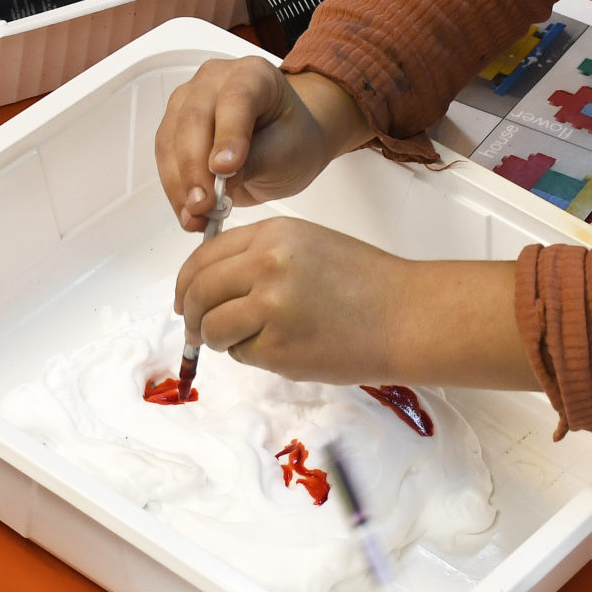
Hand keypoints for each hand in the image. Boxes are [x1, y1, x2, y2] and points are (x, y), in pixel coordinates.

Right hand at [154, 59, 369, 232]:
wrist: (285, 142)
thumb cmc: (292, 139)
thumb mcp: (287, 152)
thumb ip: (254, 161)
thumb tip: (219, 179)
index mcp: (253, 75)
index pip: (235, 99)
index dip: (227, 135)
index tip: (225, 170)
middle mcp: (214, 80)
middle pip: (193, 119)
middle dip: (194, 167)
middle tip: (204, 204)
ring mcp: (189, 100)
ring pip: (170, 139)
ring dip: (179, 183)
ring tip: (195, 215)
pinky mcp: (174, 124)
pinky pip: (164, 155)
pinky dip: (174, 187)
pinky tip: (188, 211)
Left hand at [175, 218, 530, 389]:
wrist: (406, 316)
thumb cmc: (368, 283)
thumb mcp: (309, 245)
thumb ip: (261, 256)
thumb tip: (214, 284)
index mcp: (273, 235)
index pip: (204, 255)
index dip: (187, 282)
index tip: (185, 300)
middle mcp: (265, 264)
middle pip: (199, 291)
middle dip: (192, 315)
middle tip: (197, 330)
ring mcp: (269, 306)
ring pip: (212, 326)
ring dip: (218, 340)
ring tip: (245, 342)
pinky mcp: (277, 346)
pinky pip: (241, 354)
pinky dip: (250, 356)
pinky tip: (280, 349)